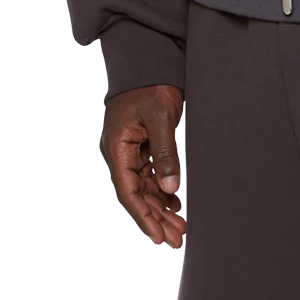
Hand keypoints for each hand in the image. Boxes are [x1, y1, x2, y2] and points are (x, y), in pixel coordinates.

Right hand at [101, 83, 185, 249]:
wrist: (150, 59)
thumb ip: (165, 154)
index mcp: (117, 148)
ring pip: (146, 188)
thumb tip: (171, 188)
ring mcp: (132, 151)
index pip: (129, 192)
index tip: (158, 237)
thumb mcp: (159, 118)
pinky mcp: (144, 146)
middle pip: (138, 195)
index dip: (144, 217)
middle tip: (178, 239)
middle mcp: (121, 154)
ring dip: (162, 208)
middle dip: (157, 218)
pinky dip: (164, 191)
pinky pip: (151, 175)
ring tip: (181, 228)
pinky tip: (176, 204)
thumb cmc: (151, 85)